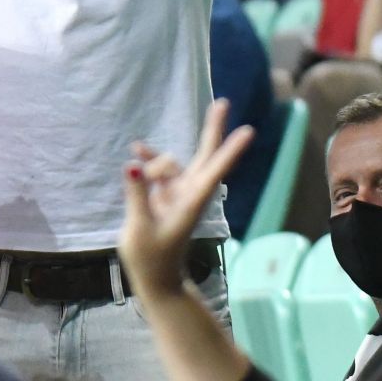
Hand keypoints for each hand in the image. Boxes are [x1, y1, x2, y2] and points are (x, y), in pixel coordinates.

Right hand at [118, 98, 252, 298]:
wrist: (156, 278)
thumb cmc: (151, 259)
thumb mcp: (139, 229)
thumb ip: (136, 196)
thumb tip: (132, 166)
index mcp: (192, 202)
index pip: (215, 170)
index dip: (230, 150)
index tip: (249, 131)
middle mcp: (190, 192)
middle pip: (206, 155)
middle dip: (213, 129)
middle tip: (224, 102)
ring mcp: (179, 192)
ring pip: (171, 162)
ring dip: (155, 161)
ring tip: (137, 164)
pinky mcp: (166, 195)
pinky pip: (157, 169)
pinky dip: (147, 161)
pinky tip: (136, 150)